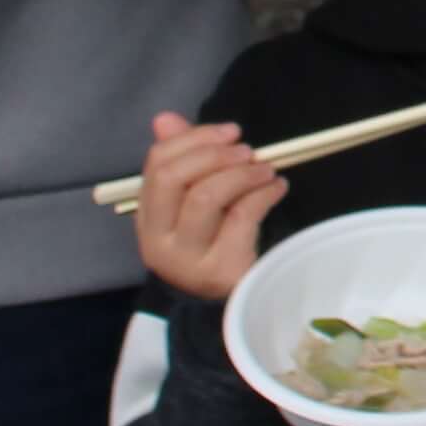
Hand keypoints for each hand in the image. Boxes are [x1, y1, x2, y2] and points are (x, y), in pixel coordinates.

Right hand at [129, 112, 284, 302]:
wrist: (229, 307)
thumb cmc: (212, 244)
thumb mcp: (192, 205)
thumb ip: (181, 160)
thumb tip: (164, 119)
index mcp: (148, 219)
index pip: (156, 166)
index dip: (193, 139)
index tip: (230, 131)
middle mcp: (159, 241)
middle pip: (174, 179)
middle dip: (214, 154)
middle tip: (247, 150)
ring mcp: (187, 259)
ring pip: (206, 197)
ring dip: (242, 173)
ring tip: (266, 169)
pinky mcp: (221, 271)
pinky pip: (241, 218)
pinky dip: (263, 194)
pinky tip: (277, 187)